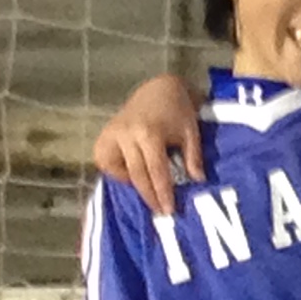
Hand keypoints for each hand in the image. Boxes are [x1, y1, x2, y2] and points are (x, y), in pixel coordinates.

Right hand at [96, 73, 205, 217]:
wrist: (157, 88)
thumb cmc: (177, 110)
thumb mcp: (191, 131)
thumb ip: (193, 157)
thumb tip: (197, 181)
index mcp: (149, 133)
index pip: (156, 171)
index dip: (162, 192)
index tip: (168, 209)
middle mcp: (126, 135)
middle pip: (136, 175)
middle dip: (148, 195)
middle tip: (159, 211)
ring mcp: (112, 135)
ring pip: (116, 170)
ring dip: (130, 183)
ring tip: (147, 189)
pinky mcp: (103, 136)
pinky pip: (105, 162)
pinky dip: (116, 171)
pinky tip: (129, 173)